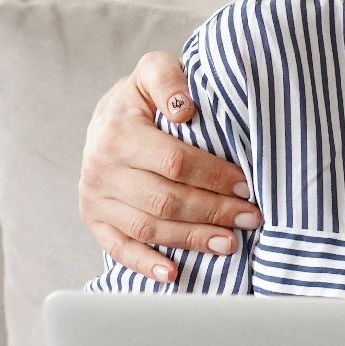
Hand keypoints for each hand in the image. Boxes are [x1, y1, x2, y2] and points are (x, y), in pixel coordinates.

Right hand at [78, 51, 260, 282]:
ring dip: (191, 240)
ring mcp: (96, 198)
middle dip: (213, 212)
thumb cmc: (143, 96)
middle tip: (250, 218)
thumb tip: (186, 107)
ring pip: (148, 227)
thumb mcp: (154, 72)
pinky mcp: (94, 220)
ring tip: (229, 244)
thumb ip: (170, 79)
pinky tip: (174, 273)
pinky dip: (146, 264)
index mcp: (119, 133)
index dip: (214, 177)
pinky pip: (119, 248)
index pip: (175, 163)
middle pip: (165, 200)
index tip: (248, 185)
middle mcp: (102, 169)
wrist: (107, 116)